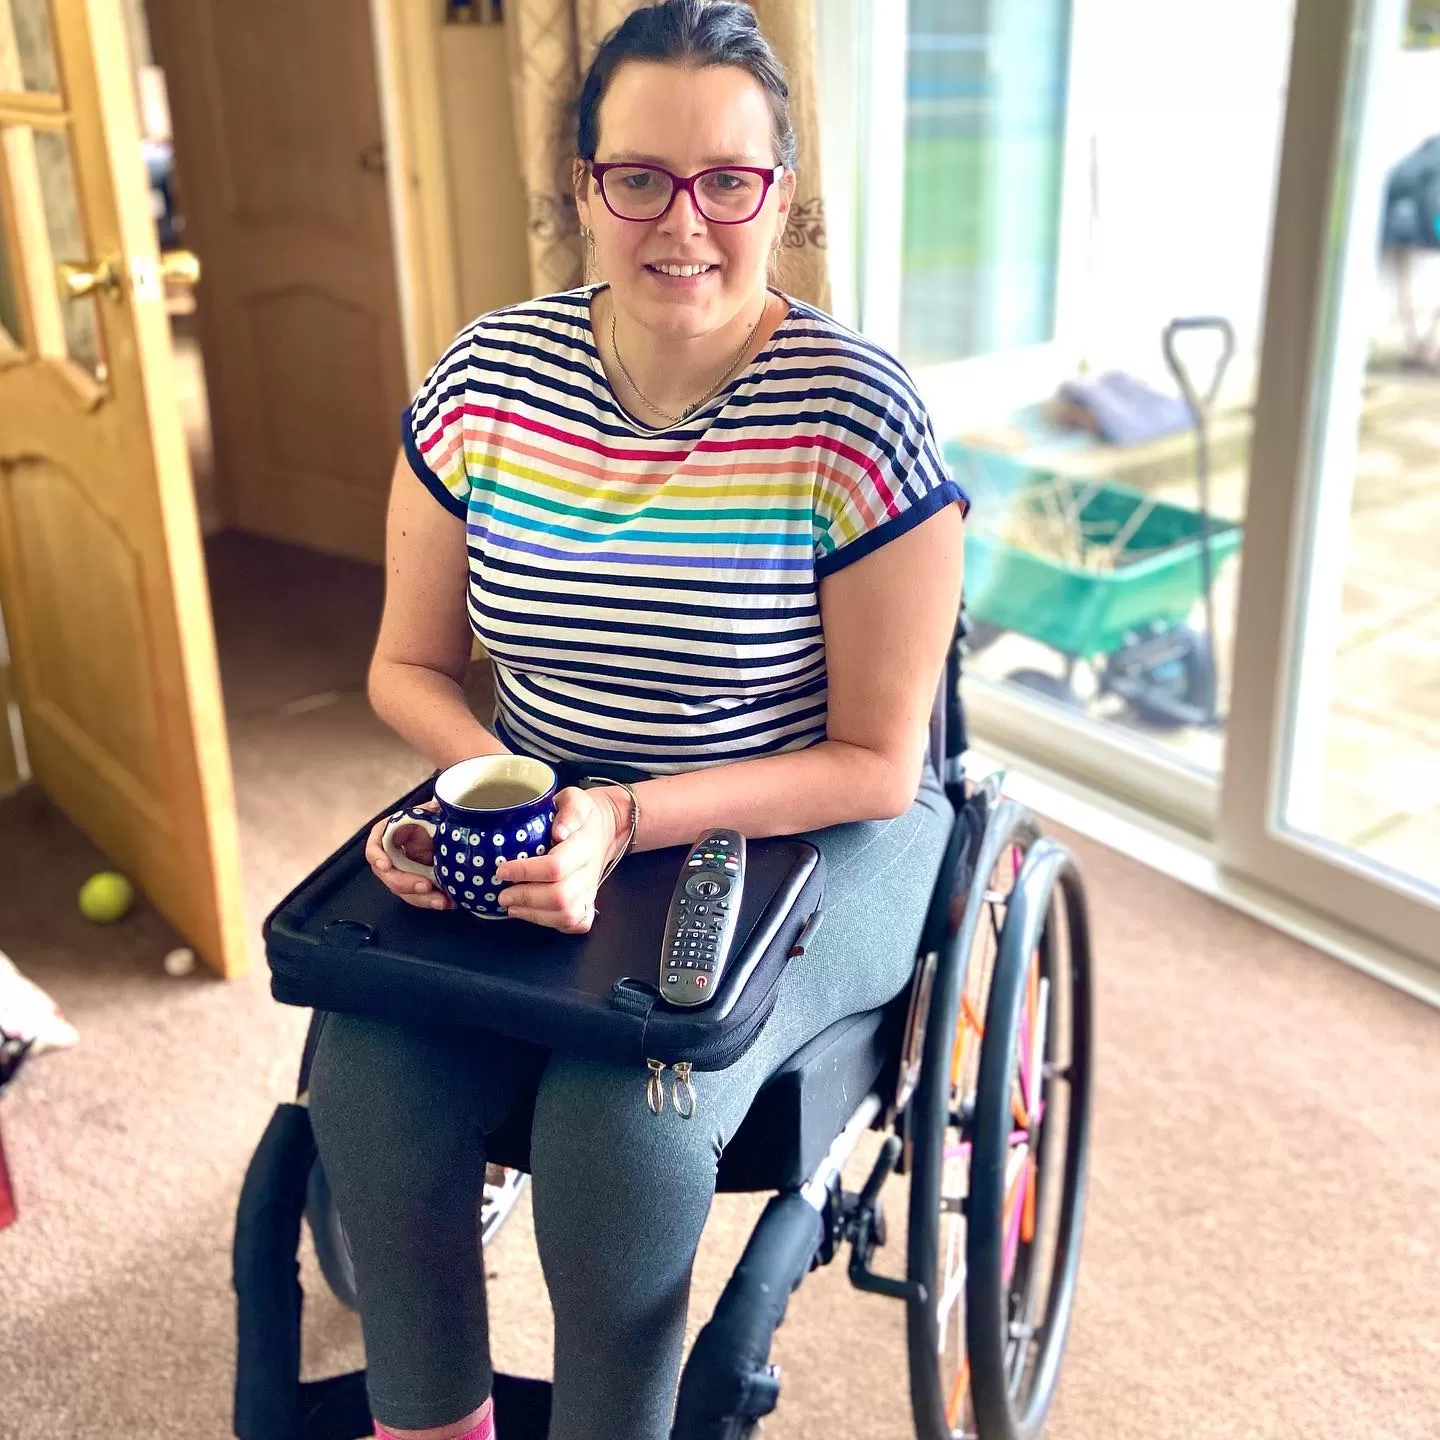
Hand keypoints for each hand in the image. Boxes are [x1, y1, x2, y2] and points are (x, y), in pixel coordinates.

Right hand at [365, 801, 454, 910]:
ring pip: (403, 890)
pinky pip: (418, 896)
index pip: (375, 844)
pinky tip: (446, 902)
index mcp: (391, 832)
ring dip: (421, 898)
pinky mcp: (416, 881)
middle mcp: (392, 854)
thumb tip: (438, 806)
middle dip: (405, 883)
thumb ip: (433, 810)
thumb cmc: (437, 816)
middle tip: (425, 886)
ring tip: (441, 901)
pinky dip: (431, 900)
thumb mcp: (434, 811)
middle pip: (388, 874)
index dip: (377, 856)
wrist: (450, 830)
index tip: (386, 865)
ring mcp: (403, 870)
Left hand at [494, 785, 624, 932]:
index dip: (525, 871)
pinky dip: (550, 924)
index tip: (502, 869)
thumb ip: (570, 809)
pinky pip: (574, 924)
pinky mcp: (589, 904)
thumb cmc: (583, 814)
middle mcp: (589, 873)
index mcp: (583, 847)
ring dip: (533, 915)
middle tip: (502, 893)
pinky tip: (530, 913)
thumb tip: (559, 831)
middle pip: (560, 897)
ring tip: (510, 905)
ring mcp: (590, 892)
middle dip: (526, 898)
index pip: (556, 867)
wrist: (605, 829)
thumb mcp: (575, 798)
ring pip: (566, 915)